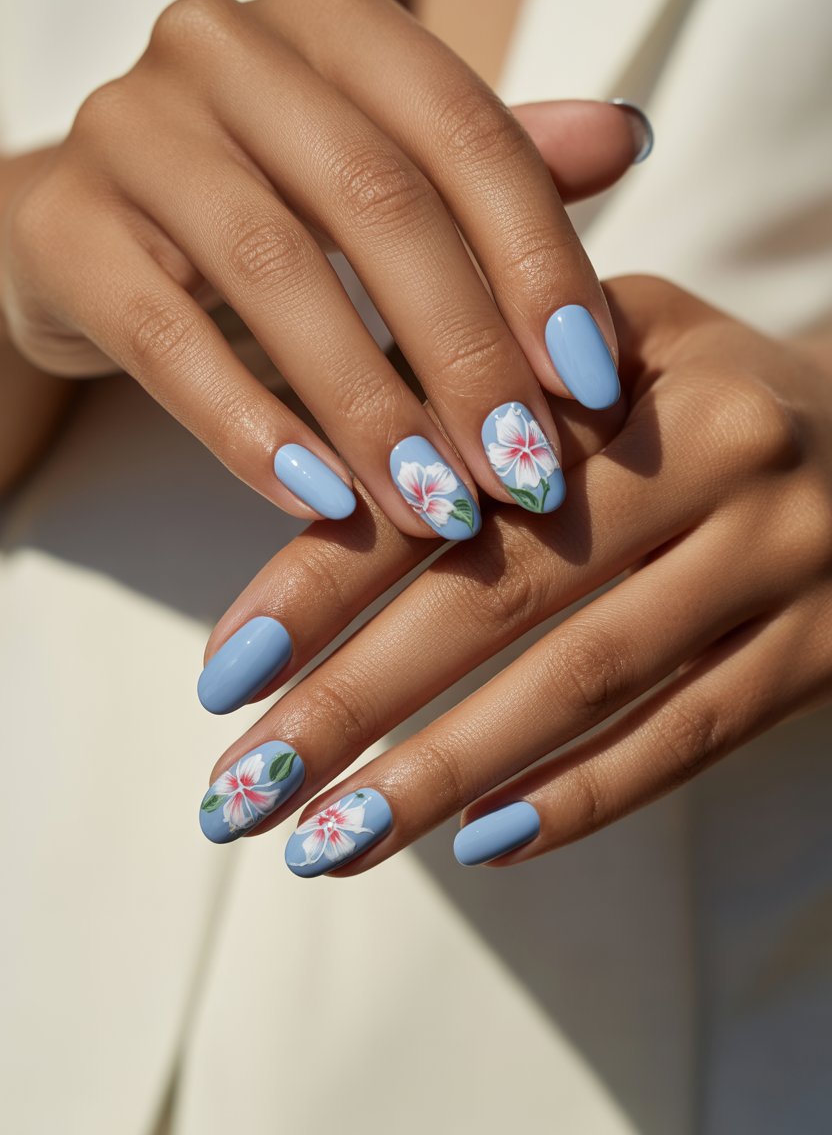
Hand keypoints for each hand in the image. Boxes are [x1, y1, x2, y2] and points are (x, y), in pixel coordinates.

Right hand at [0, 0, 644, 534]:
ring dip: (372, 409)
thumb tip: (626, 137)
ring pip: (277, 273)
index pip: (464, 132)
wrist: (92, 225)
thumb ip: (489, 164)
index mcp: (329, 21)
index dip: (540, 262)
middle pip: (378, 203)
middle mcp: (225, 46)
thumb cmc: (267, 201)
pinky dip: (253, 429)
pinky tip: (323, 503)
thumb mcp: (383, 175)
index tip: (593, 387)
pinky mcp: (64, 228)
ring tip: (440, 509)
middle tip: (524, 474)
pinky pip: (167, 339)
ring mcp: (131, 128)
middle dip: (466, 354)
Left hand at [195, 276, 831, 872]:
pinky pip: (688, 741)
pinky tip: (477, 844)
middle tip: (242, 792)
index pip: (448, 486)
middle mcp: (720, 466)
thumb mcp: (619, 341)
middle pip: (504, 600)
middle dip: (353, 706)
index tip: (223, 674)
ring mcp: (781, 566)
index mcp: (640, 373)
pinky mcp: (823, 654)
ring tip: (327, 844)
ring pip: (587, 688)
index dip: (324, 579)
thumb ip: (482, 373)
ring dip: (444, 778)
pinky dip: (579, 798)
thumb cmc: (709, 394)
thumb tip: (318, 474)